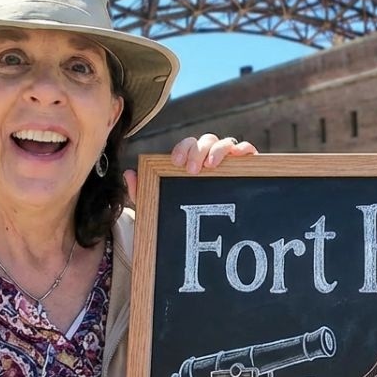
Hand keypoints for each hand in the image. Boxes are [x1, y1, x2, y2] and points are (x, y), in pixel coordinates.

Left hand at [123, 134, 257, 205]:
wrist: (212, 236)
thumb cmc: (187, 214)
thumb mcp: (161, 205)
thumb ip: (142, 192)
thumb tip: (129, 174)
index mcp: (191, 161)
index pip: (187, 146)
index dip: (183, 149)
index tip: (177, 162)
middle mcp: (210, 157)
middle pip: (206, 141)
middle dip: (198, 151)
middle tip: (193, 169)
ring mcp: (230, 160)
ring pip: (225, 143)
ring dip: (218, 150)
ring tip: (211, 166)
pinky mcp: (247, 166)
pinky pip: (247, 150)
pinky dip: (243, 149)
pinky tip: (237, 157)